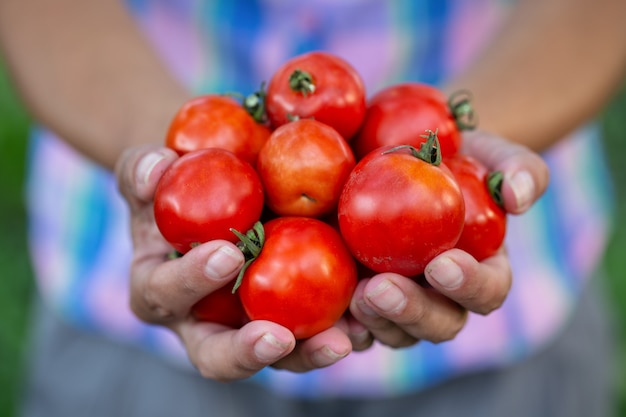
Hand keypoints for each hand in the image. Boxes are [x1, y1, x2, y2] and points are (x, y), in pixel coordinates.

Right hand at [115, 145, 352, 380]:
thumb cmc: (177, 183)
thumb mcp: (150, 169)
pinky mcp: (290, 319)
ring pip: (277, 357)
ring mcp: (247, 326)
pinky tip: (368, 319)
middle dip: (247, 351)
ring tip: (343, 340)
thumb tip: (154, 170)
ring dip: (308, 355)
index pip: (167, 294)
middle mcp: (200, 321)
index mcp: (160, 288)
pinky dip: (341, 329)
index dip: (191, 281)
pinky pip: (315, 333)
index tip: (228, 253)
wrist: (215, 194)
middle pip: (218, 355)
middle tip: (280, 337)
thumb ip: (143, 169)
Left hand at [348, 130, 549, 349]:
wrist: (400, 154)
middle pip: (439, 324)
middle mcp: (443, 297)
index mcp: (481, 270)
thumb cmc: (450, 154)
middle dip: (414, 312)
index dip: (470, 285)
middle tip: (383, 288)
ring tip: (355, 295)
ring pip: (396, 333)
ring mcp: (402, 303)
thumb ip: (516, 168)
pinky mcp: (364, 300)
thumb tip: (519, 197)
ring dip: (377, 321)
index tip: (440, 263)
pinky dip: (343, 326)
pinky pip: (356, 325)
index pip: (487, 290)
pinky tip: (327, 315)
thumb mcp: (485, 151)